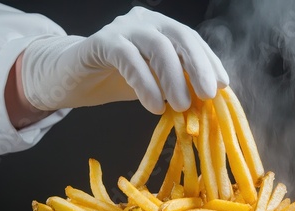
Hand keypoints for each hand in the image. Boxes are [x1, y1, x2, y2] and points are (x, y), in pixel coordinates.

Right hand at [21, 6, 228, 113]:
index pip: (191, 39)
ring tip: (181, 106)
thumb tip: (205, 100)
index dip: (209, 61)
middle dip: (197, 66)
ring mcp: (122, 28)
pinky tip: (153, 105)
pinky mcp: (101, 42)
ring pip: (156, 46)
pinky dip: (145, 83)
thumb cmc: (115, 80)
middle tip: (207, 95)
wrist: (71, 78)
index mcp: (160, 27)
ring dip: (173, 78)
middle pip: (179, 36)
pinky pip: (128, 59)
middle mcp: (144, 20)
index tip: (222, 85)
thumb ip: (176, 83)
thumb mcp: (154, 82)